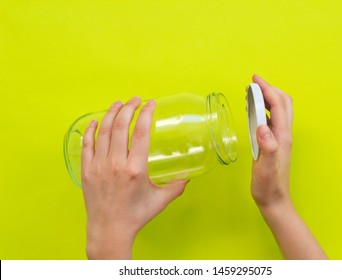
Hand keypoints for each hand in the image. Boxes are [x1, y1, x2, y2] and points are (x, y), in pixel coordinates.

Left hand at [81, 98, 187, 259]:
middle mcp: (116, 163)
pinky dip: (90, 130)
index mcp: (136, 168)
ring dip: (111, 113)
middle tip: (136, 99)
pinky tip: (95, 120)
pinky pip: (86, 144)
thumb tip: (189, 176)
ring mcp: (99, 166)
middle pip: (121, 125)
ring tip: (119, 103)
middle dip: (129, 107)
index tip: (151, 103)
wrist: (109, 230)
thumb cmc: (135, 216)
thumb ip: (177, 186)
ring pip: (103, 131)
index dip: (146, 113)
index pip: (142, 132)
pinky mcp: (87, 170)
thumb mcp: (161, 200)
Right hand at [250, 74, 292, 209]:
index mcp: (282, 136)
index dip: (267, 89)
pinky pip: (271, 120)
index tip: (254, 80)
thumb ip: (267, 146)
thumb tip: (262, 126)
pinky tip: (253, 112)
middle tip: (253, 82)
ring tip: (251, 93)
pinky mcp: (273, 144)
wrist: (273, 199)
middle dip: (270, 89)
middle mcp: (283, 134)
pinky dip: (263, 110)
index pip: (278, 105)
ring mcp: (279, 139)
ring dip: (267, 97)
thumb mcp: (266, 167)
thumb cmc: (268, 186)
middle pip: (283, 103)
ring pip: (278, 110)